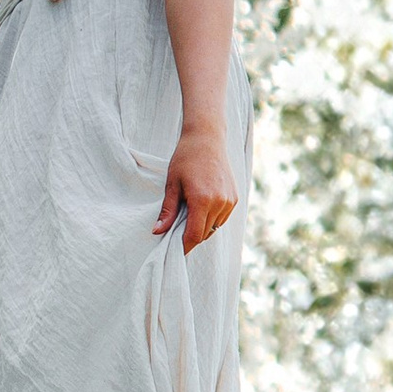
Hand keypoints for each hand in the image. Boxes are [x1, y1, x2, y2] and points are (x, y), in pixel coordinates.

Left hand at [155, 121, 237, 252]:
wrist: (207, 139)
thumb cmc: (185, 159)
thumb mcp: (172, 185)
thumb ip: (167, 211)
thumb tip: (157, 232)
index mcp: (202, 200)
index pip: (194, 235)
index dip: (184, 246)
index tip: (174, 251)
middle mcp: (220, 203)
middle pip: (204, 234)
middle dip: (190, 238)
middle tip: (175, 235)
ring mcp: (229, 201)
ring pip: (214, 228)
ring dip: (201, 229)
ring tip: (187, 218)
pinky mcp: (234, 198)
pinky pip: (221, 218)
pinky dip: (210, 220)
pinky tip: (200, 210)